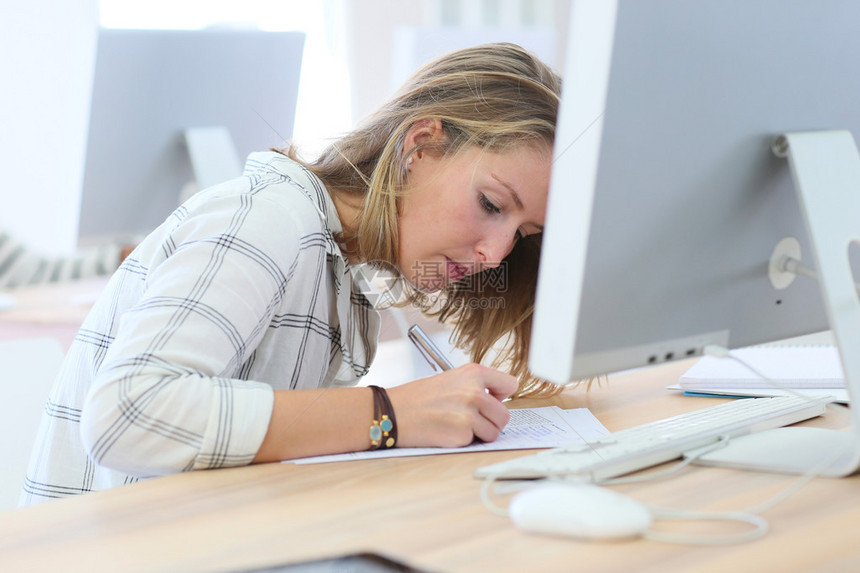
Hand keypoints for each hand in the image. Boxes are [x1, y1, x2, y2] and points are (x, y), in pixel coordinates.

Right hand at [386, 363, 518, 447]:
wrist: (393, 412)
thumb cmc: (419, 397)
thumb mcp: (450, 379)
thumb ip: (475, 387)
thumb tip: (498, 401)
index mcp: (473, 373)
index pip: (511, 384)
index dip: (502, 395)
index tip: (493, 399)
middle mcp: (475, 391)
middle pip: (505, 414)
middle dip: (492, 421)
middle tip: (472, 419)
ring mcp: (469, 414)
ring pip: (494, 432)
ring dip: (480, 433)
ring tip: (457, 425)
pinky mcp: (462, 434)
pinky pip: (476, 442)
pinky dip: (464, 441)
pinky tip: (447, 431)